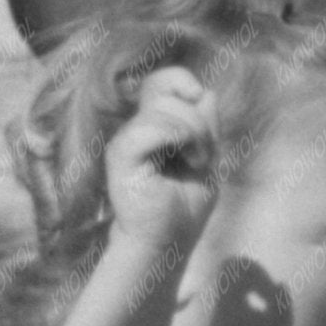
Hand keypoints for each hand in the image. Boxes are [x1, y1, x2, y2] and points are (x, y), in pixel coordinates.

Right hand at [101, 66, 217, 266]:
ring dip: (195, 134)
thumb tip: (205, 92)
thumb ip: (205, 127)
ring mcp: (126, 141)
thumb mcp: (205, 160)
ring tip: (196, 162)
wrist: (166, 243)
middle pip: (167, 89)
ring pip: (165, 109)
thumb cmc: (183, 209)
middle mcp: (136, 129)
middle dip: (200, 119)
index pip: (162, 81)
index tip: (200, 104)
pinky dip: (179, 138)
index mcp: (152, 126)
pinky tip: (187, 163)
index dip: (183, 83)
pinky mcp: (121, 156)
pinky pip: (152, 128)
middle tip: (203, 154)